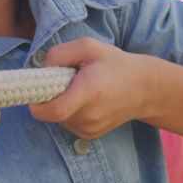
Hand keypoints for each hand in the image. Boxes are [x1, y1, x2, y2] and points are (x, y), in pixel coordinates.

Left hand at [28, 38, 149, 138]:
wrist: (145, 89)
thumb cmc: (116, 64)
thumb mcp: (88, 47)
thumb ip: (60, 53)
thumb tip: (41, 69)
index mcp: (89, 91)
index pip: (53, 110)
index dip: (37, 103)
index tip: (38, 89)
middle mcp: (89, 115)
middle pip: (52, 113)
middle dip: (50, 97)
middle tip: (65, 81)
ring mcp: (90, 128)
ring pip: (58, 119)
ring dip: (61, 104)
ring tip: (80, 90)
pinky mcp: (90, 135)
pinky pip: (68, 123)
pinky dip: (70, 111)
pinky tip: (87, 101)